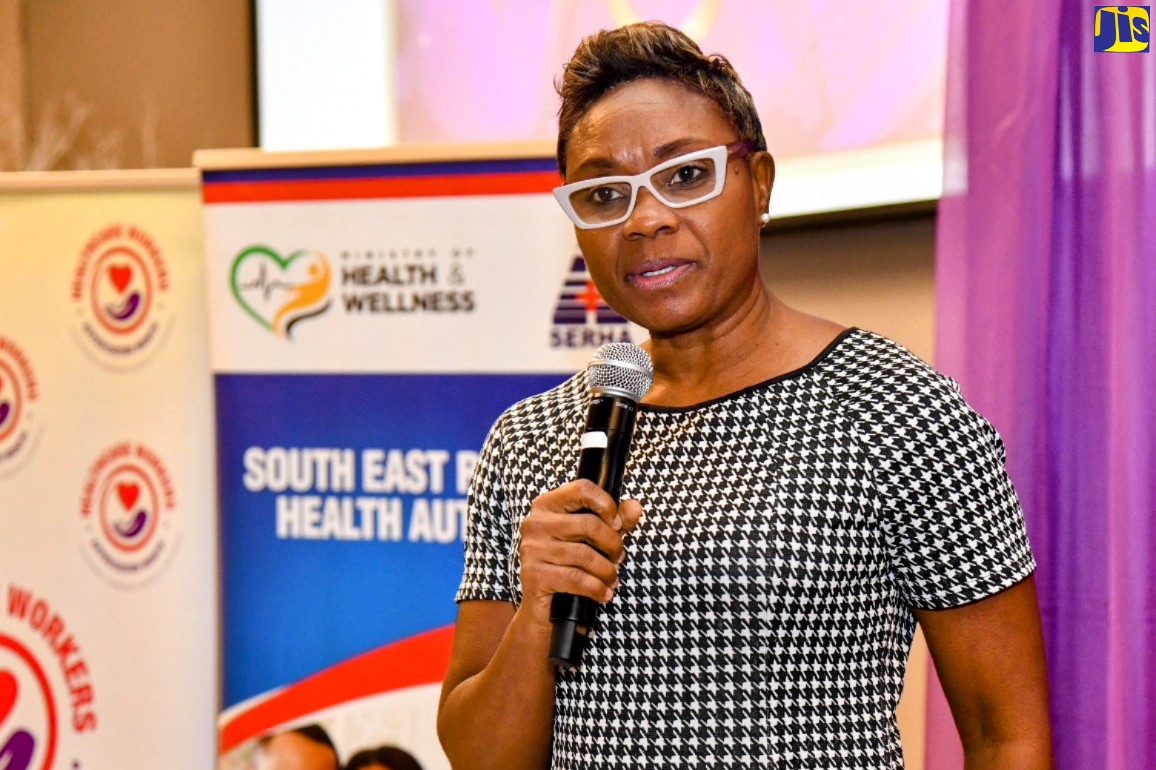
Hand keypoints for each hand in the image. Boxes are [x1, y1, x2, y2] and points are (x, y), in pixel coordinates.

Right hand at [517, 479, 643, 624]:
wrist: (543, 607)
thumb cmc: (569, 565)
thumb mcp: (594, 539)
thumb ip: (616, 521)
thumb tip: (635, 507)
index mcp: (548, 505)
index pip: (582, 489)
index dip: (606, 504)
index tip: (617, 524)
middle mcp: (536, 523)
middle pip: (588, 524)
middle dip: (612, 544)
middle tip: (619, 558)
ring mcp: (532, 550)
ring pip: (585, 555)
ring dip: (607, 571)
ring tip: (612, 578)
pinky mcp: (534, 576)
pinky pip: (576, 579)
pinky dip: (597, 588)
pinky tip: (604, 593)